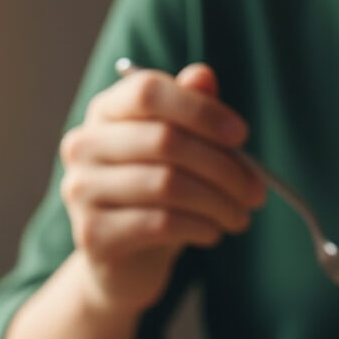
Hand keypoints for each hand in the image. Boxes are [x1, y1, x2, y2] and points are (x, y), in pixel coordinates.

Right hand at [59, 63, 265, 311]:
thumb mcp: (178, 152)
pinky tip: (213, 232)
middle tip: (256, 190)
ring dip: (218, 203)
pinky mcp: (92, 234)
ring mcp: (82, 191)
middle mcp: (83, 146)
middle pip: (164, 140)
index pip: (148, 92)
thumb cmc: (154, 199)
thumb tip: (203, 75)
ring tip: (239, 217)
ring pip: (167, 185)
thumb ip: (189, 112)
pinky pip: (160, 223)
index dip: (200, 110)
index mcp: (104, 112)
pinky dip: (199, 227)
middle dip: (223, 167)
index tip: (241, 136)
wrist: (123, 264)